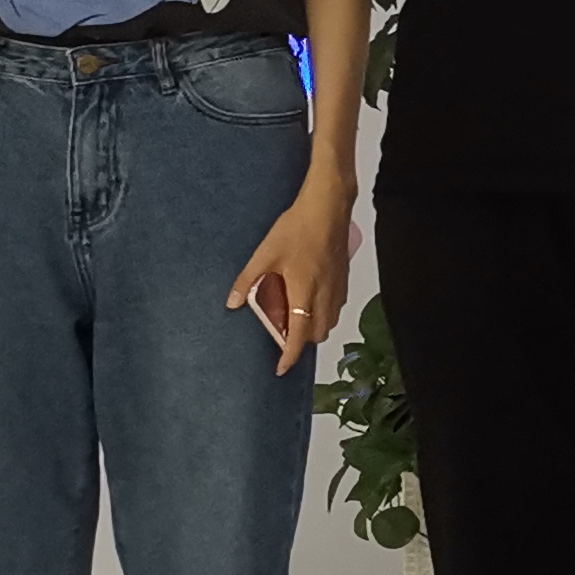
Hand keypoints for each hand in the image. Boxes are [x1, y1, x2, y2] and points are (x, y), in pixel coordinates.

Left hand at [225, 177, 357, 371]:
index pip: (299, 334)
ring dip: (315, 328)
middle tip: (284, 337)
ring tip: (297, 320)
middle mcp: (325, 294)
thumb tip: (231, 303)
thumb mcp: (264, 253)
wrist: (328, 206)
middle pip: (319, 333)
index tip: (281, 369)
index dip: (290, 355)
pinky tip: (312, 300)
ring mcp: (338, 286)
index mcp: (304, 292)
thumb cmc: (297, 228)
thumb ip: (247, 280)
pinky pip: (337, 306)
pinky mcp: (344, 277)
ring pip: (331, 321)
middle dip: (303, 342)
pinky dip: (325, 313)